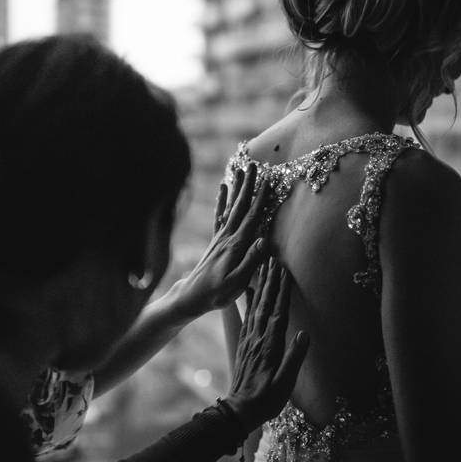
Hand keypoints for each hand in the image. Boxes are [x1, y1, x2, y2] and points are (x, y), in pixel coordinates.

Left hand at [173, 163, 269, 320]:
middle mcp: (227, 237)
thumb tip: (266, 241)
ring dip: (237, 188)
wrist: (192, 297)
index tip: (268, 180)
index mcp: (236, 246)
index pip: (251, 218)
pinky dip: (222, 199)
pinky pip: (220, 215)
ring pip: (231, 207)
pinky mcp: (216, 241)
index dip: (260, 199)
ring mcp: (220, 237)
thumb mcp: (237, 283)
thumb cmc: (216, 294)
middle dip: (248, 185)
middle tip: (253, 164)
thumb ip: (251, 262)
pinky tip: (223, 188)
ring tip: (241, 169)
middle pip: (240, 206)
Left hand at [224, 257, 308, 432]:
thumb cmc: (267, 399)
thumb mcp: (285, 383)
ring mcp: (249, 339)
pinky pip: (248, 316)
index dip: (282, 291)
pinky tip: (250, 291)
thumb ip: (294, 358)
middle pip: (265, 304)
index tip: (285, 272)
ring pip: (256, 307)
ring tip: (263, 268)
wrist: (239, 410)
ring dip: (260, 286)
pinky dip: (250, 301)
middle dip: (270, 281)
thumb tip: (305, 334)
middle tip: (273, 259)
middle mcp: (258, 338)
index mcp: (269, 345)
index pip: (278, 312)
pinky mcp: (244, 343)